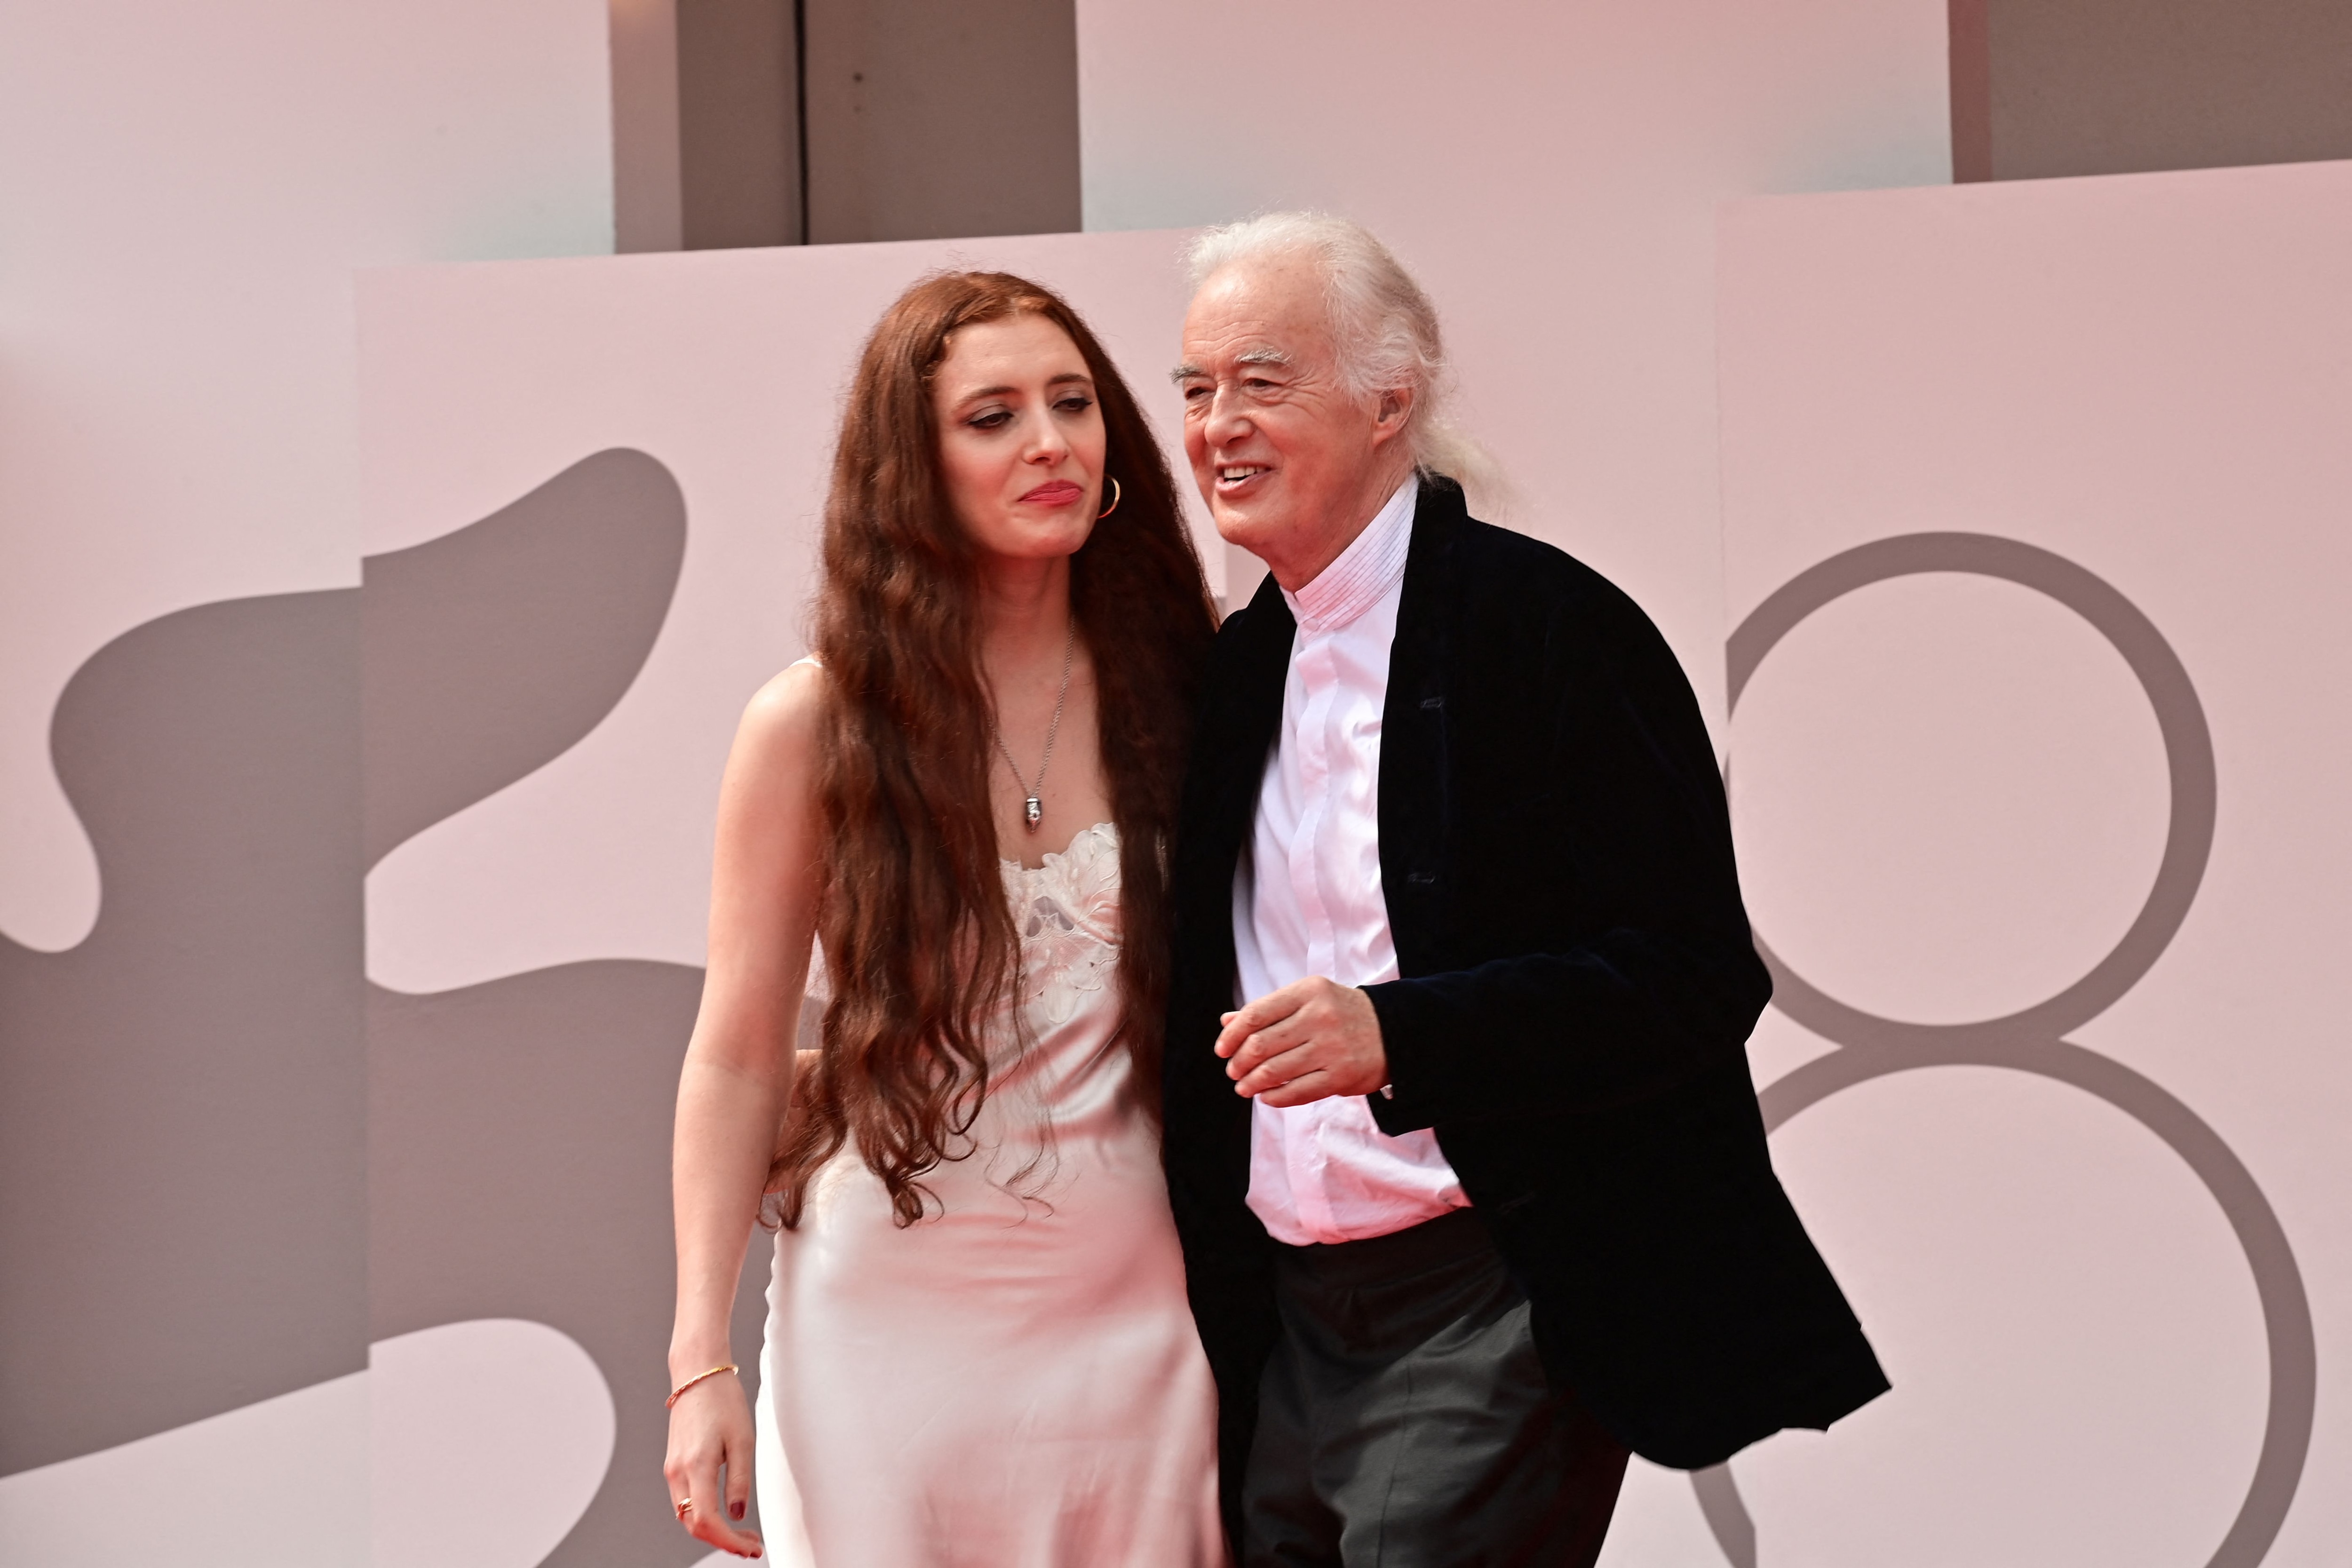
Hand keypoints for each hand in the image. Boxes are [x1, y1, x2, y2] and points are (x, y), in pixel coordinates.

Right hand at [662, 1369, 764, 1557]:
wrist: (697, 1374)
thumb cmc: (723, 1400)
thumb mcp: (742, 1440)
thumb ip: (739, 1480)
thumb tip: (738, 1514)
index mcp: (695, 1467)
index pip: (707, 1522)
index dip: (729, 1541)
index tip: (751, 1547)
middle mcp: (677, 1472)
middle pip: (693, 1525)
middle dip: (722, 1540)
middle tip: (751, 1543)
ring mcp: (671, 1469)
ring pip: (686, 1515)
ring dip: (712, 1529)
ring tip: (742, 1532)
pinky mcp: (673, 1463)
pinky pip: (684, 1500)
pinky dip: (702, 1514)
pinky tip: (724, 1512)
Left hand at [1217, 977, 1387, 1106]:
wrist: (1395, 1030)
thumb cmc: (1341, 1013)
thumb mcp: (1308, 999)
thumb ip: (1268, 1010)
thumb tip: (1226, 1023)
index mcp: (1309, 991)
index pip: (1255, 1014)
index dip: (1231, 1036)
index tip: (1221, 1049)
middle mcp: (1320, 1017)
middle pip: (1260, 1045)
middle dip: (1238, 1062)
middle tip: (1233, 1071)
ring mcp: (1331, 1048)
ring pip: (1274, 1071)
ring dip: (1251, 1083)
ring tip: (1244, 1087)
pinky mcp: (1341, 1076)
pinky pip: (1296, 1092)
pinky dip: (1274, 1097)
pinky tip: (1266, 1096)